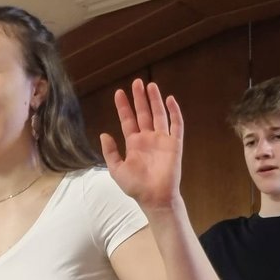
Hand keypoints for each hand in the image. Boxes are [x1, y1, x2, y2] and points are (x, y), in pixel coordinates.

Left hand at [101, 80, 182, 208]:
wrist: (154, 197)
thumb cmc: (136, 186)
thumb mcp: (116, 170)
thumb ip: (110, 152)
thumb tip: (103, 134)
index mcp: (134, 143)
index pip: (128, 120)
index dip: (123, 107)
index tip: (119, 92)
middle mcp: (148, 138)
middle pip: (144, 113)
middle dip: (139, 98)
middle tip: (137, 82)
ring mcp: (162, 139)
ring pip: (159, 115)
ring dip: (155, 100)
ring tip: (151, 85)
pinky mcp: (174, 143)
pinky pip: (176, 125)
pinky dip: (174, 112)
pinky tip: (170, 100)